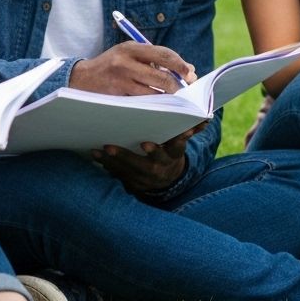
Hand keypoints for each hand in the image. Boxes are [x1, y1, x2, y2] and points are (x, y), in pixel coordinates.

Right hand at [71, 43, 194, 95]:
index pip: (163, 54)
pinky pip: (142, 103)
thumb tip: (188, 69)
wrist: (81, 78)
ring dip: (167, 99)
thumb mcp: (130, 54)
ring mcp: (120, 81)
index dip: (180, 65)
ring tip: (172, 100)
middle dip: (177, 87)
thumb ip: (155, 59)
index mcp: (131, 48)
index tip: (190, 74)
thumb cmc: (112, 65)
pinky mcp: (117, 97)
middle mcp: (125, 63)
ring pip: (154, 94)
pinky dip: (153, 105)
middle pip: (162, 78)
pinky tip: (157, 106)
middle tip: (185, 93)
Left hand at [91, 123, 205, 193]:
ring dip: (111, 160)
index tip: (150, 142)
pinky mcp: (134, 182)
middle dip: (127, 156)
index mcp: (173, 155)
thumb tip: (205, 118)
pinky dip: (107, 165)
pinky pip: (119, 174)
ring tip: (98, 150)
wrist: (167, 178)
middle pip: (144, 164)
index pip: (175, 149)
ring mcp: (146, 177)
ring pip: (127, 170)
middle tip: (110, 147)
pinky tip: (94, 155)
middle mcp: (160, 168)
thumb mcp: (180, 143)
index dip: (171, 143)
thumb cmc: (171, 151)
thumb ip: (190, 129)